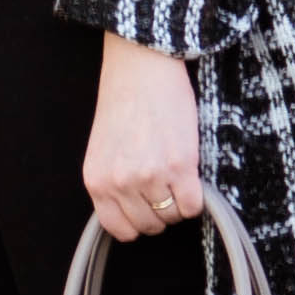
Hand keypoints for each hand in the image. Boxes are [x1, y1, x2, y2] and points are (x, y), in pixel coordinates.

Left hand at [82, 34, 202, 242]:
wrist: (141, 66)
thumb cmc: (124, 100)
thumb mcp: (104, 148)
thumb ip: (112, 181)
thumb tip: (133, 209)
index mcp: (97, 181)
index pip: (119, 228)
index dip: (137, 222)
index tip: (146, 208)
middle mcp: (120, 183)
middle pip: (149, 225)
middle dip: (160, 211)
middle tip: (166, 186)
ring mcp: (150, 176)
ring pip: (172, 216)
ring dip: (179, 202)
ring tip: (178, 176)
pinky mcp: (180, 165)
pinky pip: (193, 206)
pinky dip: (197, 198)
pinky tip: (192, 177)